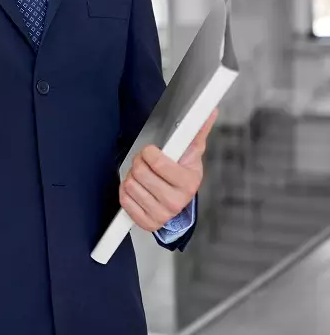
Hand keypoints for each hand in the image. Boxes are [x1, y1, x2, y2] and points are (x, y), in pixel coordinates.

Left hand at [120, 109, 217, 231]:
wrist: (178, 201)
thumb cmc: (182, 174)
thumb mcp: (191, 153)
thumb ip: (196, 131)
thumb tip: (210, 111)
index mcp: (188, 182)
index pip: (156, 162)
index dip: (149, 152)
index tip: (152, 151)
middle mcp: (176, 201)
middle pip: (139, 172)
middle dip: (139, 162)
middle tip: (146, 164)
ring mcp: (162, 215)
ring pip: (129, 184)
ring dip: (132, 177)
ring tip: (144, 178)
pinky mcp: (147, 223)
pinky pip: (124, 200)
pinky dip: (126, 192)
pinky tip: (138, 190)